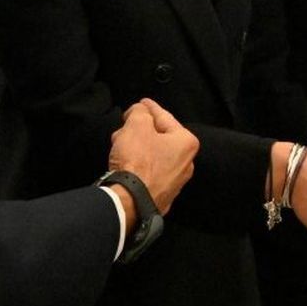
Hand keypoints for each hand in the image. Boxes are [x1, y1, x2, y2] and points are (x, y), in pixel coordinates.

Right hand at [109, 98, 197, 214]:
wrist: (130, 202)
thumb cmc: (137, 161)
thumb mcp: (137, 125)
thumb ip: (140, 112)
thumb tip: (140, 112)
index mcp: (186, 142)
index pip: (164, 117)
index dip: (149, 107)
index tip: (141, 103)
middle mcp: (186, 163)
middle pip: (159, 137)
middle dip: (140, 130)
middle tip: (125, 126)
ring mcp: (174, 182)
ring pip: (153, 155)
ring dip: (136, 147)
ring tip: (120, 144)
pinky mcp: (161, 195)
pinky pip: (149, 172)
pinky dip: (138, 165)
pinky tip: (125, 163)